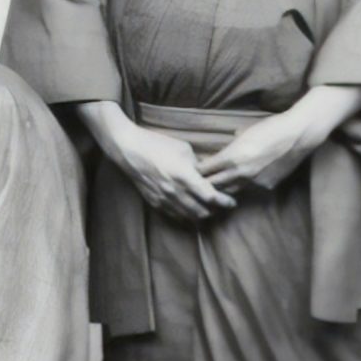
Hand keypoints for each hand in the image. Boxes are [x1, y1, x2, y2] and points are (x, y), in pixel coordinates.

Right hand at [81, 104, 233, 223]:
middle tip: (222, 206)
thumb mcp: (183, 148)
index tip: (231, 202)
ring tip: (208, 210)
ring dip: (201, 215)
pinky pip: (174, 215)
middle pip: (202, 211)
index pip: (211, 196)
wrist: (129, 150)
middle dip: (215, 211)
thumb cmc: (157, 144)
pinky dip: (185, 215)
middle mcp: (175, 191)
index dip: (224, 202)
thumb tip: (207, 173)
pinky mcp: (154, 202)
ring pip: (188, 216)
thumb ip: (198, 164)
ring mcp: (164, 199)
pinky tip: (189, 211)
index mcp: (185, 176)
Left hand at [197, 85, 360, 198]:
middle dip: (207, 184)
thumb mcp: (246, 131)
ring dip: (225, 189)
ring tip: (218, 189)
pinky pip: (252, 188)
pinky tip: (248, 181)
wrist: (297, 134)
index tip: (194, 172)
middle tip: (200, 185)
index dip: (198, 172)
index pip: (206, 170)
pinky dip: (248, 185)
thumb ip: (234, 142)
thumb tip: (229, 143)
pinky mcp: (267, 186)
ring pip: (232, 190)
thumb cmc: (271, 128)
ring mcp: (254, 181)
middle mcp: (240, 172)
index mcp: (232, 156)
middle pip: (215, 185)